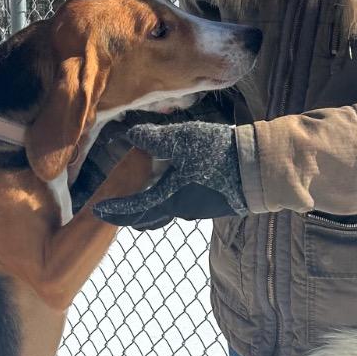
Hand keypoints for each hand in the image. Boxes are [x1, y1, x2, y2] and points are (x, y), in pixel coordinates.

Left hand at [93, 122, 247, 227]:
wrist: (258, 170)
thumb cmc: (219, 155)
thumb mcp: (184, 140)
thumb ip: (155, 139)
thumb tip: (130, 135)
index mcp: (169, 198)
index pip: (135, 208)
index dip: (115, 210)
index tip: (98, 212)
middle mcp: (180, 209)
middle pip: (148, 220)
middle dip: (130, 218)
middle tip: (115, 213)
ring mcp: (197, 210)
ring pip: (165, 215)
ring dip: (149, 212)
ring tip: (141, 203)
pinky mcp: (212, 205)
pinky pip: (181, 208)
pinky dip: (168, 203)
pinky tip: (173, 189)